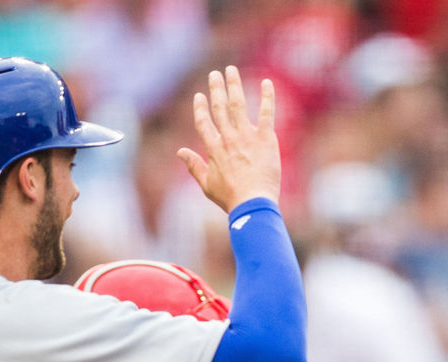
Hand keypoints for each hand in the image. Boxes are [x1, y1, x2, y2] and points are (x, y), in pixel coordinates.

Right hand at [178, 65, 280, 210]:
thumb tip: (180, 152)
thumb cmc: (230, 198)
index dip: (200, 108)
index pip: (203, 122)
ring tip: (231, 71)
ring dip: (234, 85)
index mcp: (213, 148)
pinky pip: (266, 113)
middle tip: (215, 74)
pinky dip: (267, 97)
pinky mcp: (265, 139)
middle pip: (219, 107)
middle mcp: (228, 138)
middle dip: (216, 88)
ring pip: (238, 105)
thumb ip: (194, 166)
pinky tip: (267, 83)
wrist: (252, 203)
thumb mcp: (207, 184)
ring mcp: (247, 137)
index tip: (199, 96)